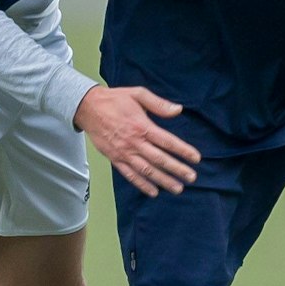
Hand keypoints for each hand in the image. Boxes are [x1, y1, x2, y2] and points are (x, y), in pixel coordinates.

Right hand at [76, 85, 201, 197]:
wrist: (88, 108)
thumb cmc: (115, 100)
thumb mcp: (138, 94)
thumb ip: (159, 104)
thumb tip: (178, 110)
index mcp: (142, 126)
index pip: (168, 142)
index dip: (183, 151)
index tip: (196, 158)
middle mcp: (135, 142)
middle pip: (160, 159)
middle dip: (177, 169)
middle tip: (192, 177)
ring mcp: (124, 153)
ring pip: (147, 170)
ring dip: (163, 180)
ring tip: (178, 188)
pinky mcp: (115, 159)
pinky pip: (130, 175)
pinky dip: (142, 184)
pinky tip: (154, 191)